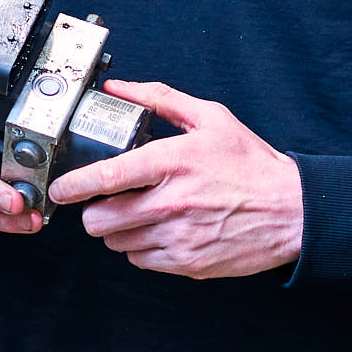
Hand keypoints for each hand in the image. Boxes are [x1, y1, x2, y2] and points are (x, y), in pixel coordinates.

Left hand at [47, 80, 303, 278]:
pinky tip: (159, 230)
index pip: (107, 177)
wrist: (291, 211)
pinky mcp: (187, 263)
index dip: (73, 186)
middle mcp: (172, 202)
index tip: (60, 188)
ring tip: (139, 213)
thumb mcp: (210, 118)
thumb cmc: (251, 164)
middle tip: (103, 202)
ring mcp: (179, 237)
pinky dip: (141, 248)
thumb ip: (160, 99)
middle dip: (93, 212)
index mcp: (174, 161)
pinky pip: (141, 261)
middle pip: (101, 220)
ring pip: (117, 243)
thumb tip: (120, 88)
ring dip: (119, 231)